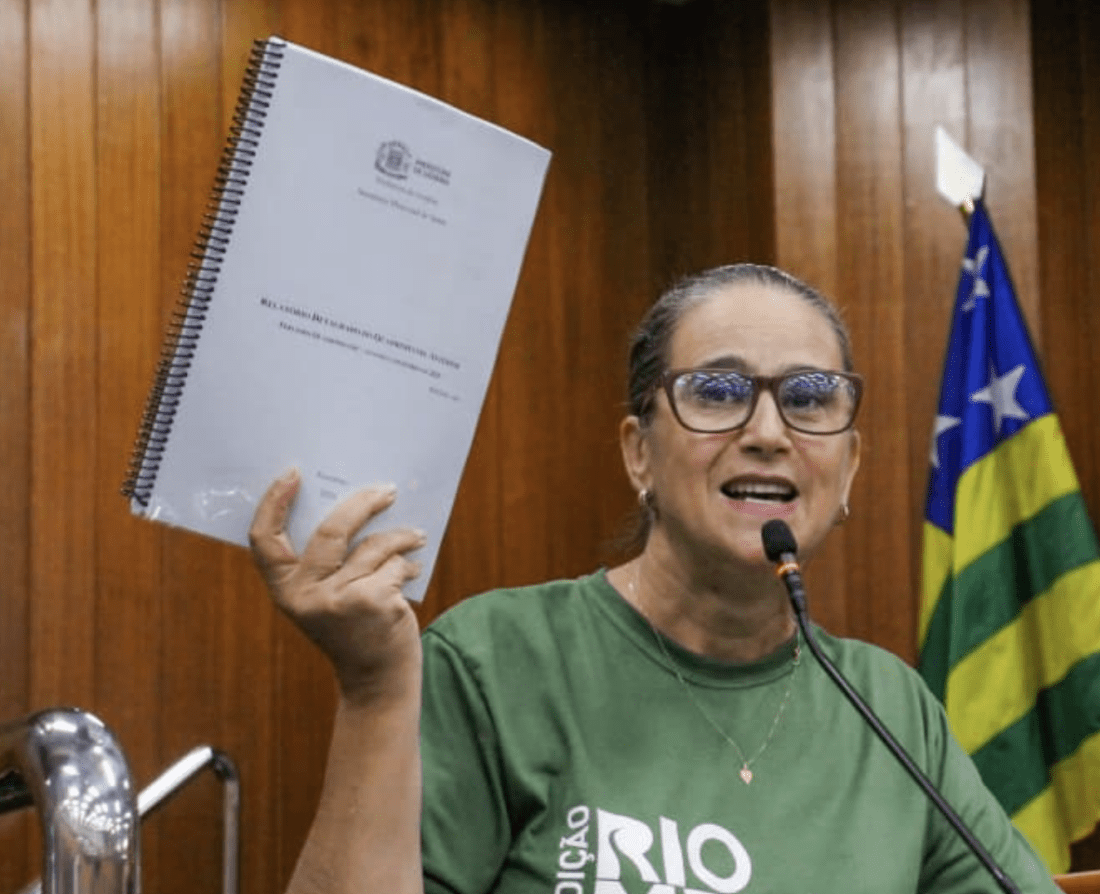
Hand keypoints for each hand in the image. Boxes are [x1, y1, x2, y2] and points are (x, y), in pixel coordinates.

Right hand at [249, 469, 425, 703]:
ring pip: (372, 546)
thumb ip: (329, 561)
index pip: (264, 539)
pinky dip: (406, 563)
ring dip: (400, 537)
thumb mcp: (327, 597)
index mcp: (285, 589)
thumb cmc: (355, 628)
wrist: (377, 680)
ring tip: (415, 536)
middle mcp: (305, 595)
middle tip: (386, 490)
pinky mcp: (371, 601)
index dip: (274, 503)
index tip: (293, 474)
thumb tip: (357, 502)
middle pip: (330, 530)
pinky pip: (392, 564)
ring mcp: (338, 599)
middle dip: (363, 503)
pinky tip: (412, 570)